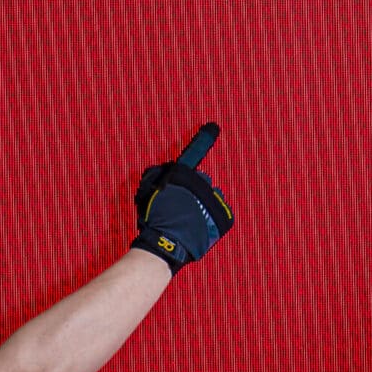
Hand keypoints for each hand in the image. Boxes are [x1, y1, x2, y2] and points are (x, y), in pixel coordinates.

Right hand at [131, 128, 234, 274]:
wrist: (166, 244)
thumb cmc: (153, 219)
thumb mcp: (147, 191)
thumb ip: (156, 175)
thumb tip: (167, 168)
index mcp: (182, 175)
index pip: (194, 152)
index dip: (204, 139)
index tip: (214, 127)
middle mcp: (201, 184)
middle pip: (201, 181)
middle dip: (193, 190)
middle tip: (181, 207)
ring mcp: (214, 201)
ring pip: (211, 196)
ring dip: (203, 204)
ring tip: (189, 220)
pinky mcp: (224, 217)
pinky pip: (220, 212)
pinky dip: (212, 217)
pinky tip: (200, 226)